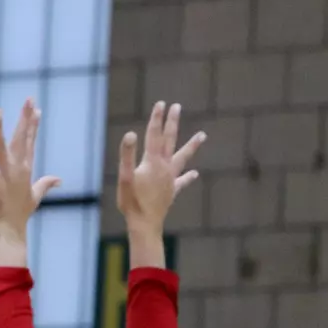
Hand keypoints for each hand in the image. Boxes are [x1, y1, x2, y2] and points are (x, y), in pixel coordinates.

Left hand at [0, 99, 59, 240]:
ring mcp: (4, 174)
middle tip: (29, 99)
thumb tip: (59, 179)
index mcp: (26, 169)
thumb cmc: (20, 214)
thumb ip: (46, 184)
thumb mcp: (35, 196)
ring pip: (1, 146)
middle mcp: (17, 168)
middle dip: (25, 118)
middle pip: (21, 138)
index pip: (30, 142)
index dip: (32, 125)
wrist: (9, 229)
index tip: (36, 109)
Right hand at [118, 101, 203, 234]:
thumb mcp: (124, 177)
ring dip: (192, 145)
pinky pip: (182, 181)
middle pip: (170, 140)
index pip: (154, 135)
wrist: (145, 224)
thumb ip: (127, 155)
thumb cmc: (131, 202)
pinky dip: (188, 177)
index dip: (156, 119)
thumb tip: (131, 133)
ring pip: (183, 157)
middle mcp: (164, 167)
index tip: (161, 104)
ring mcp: (170, 179)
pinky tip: (194, 174)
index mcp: (152, 162)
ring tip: (203, 135)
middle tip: (177, 107)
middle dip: (172, 123)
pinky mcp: (172, 191)